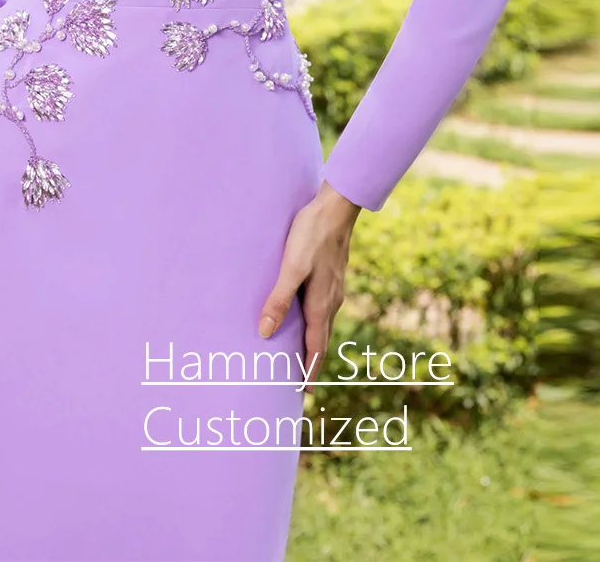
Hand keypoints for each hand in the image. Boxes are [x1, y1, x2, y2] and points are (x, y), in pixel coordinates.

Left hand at [256, 181, 360, 392]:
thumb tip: (263, 332)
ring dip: (313, 340)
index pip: (315, 347)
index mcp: (321, 304)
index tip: (303, 392)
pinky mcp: (331, 274)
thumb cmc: (311, 235)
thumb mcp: (291, 268)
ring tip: (300, 352)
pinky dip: (314, 319)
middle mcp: (331, 300)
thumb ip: (278, 299)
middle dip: (311, 360)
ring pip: (322, 322)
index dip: (308, 369)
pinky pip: (323, 306)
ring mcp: (334, 287)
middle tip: (301, 381)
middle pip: (321, 338)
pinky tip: (306, 312)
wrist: (336, 207)